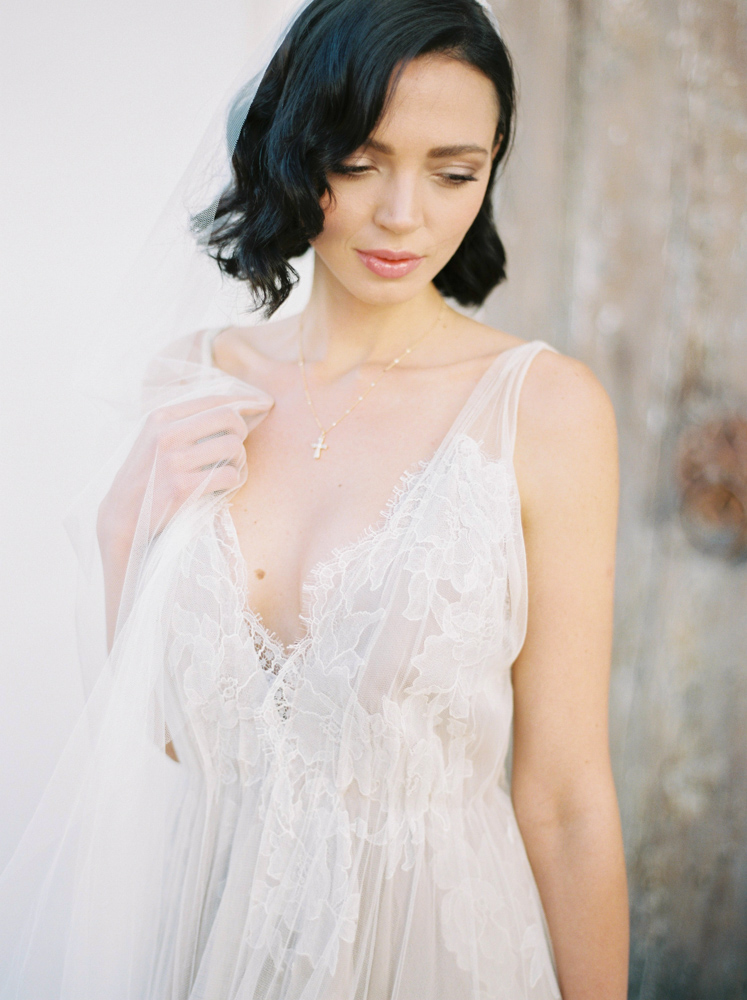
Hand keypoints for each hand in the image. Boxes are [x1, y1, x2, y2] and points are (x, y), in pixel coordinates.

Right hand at [97, 393, 272, 552]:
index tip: (264, 404)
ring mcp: (174, 461)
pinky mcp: (183, 488)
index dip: (245, 401)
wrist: (122, 518)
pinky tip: (226, 485)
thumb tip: (236, 409)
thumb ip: (186, 422)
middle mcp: (166, 435)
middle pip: (229, 418)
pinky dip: (234, 480)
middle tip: (238, 445)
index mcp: (160, 418)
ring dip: (239, 460)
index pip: (214, 400)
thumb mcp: (154, 440)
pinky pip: (229, 476)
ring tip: (229, 469)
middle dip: (243, 430)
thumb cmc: (146, 478)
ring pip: (233, 447)